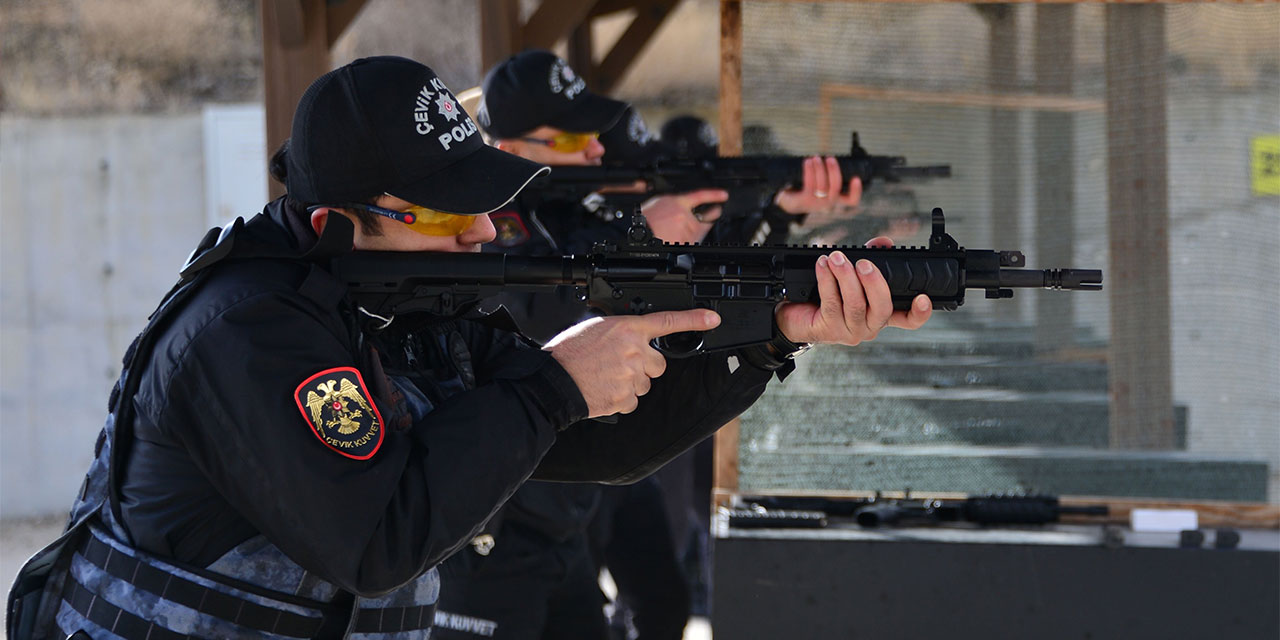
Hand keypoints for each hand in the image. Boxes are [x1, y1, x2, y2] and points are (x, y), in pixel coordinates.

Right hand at [545, 309, 721, 417]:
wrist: (553, 382)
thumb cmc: (568, 353)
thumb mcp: (595, 328)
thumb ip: (620, 332)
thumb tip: (630, 338)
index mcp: (627, 329)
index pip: (667, 321)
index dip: (694, 319)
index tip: (712, 320)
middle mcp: (634, 351)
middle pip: (659, 363)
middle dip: (645, 366)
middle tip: (620, 365)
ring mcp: (632, 376)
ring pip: (645, 383)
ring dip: (631, 383)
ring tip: (605, 377)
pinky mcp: (626, 398)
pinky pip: (633, 401)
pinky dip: (621, 399)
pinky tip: (604, 390)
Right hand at [640, 189, 727, 242]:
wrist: (637, 236)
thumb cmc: (643, 221)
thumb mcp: (658, 203)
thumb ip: (675, 203)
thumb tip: (686, 206)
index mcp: (677, 202)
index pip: (700, 196)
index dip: (714, 195)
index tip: (724, 196)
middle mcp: (684, 215)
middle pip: (704, 218)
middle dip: (707, 218)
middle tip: (710, 216)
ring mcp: (685, 230)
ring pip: (700, 232)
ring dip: (696, 231)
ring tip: (678, 232)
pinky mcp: (684, 243)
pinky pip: (693, 242)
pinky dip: (690, 241)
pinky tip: (678, 239)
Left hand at [774, 156, 862, 215]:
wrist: (788, 200)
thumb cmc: (808, 188)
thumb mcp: (821, 183)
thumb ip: (828, 174)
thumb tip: (832, 157)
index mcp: (835, 199)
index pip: (851, 201)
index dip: (856, 191)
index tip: (856, 178)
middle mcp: (828, 203)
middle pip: (836, 188)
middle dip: (834, 171)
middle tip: (830, 158)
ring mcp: (816, 203)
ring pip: (822, 186)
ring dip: (820, 169)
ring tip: (816, 157)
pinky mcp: (804, 200)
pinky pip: (809, 184)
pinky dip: (809, 171)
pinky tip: (808, 162)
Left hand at [774, 237, 930, 345]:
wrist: (793, 313)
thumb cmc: (824, 293)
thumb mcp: (851, 274)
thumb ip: (871, 258)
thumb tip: (884, 242)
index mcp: (880, 314)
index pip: (907, 320)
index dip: (919, 312)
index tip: (924, 298)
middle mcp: (869, 326)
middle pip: (883, 309)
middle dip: (874, 283)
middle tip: (863, 263)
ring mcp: (850, 330)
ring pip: (856, 304)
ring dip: (846, 277)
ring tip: (836, 258)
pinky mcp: (829, 329)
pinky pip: (832, 303)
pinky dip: (827, 280)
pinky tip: (822, 265)